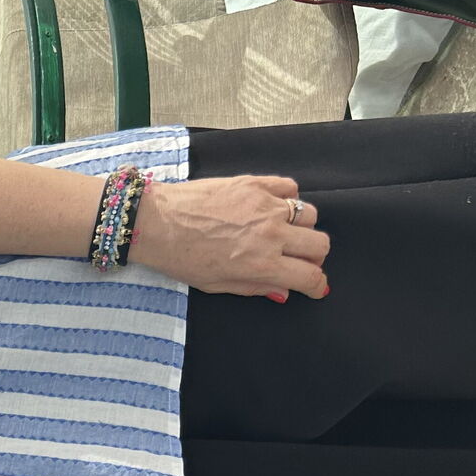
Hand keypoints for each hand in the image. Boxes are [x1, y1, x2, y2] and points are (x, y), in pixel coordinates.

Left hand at [130, 175, 329, 299]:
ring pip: (310, 215)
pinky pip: (289, 187)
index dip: (318, 285)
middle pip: (320, 245)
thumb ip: (254, 287)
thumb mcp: (215, 284)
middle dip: (313, 257)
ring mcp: (265, 205)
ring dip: (302, 227)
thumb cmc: (179, 258)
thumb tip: (283, 292)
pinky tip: (271, 207)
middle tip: (298, 260)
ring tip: (282, 232)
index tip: (315, 286)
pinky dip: (287, 198)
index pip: (310, 276)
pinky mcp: (255, 183)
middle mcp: (271, 234)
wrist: (156, 222)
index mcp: (262, 264)